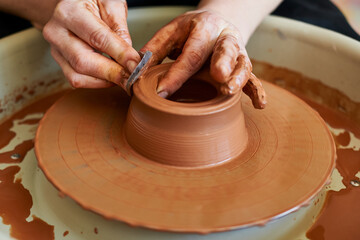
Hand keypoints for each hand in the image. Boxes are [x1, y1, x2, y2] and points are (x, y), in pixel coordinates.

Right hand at [43, 0, 139, 88]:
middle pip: (83, 61)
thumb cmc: (94, 1)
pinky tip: (111, 77)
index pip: (98, 38)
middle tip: (132, 77)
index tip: (136, 65)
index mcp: (70, 12)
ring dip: (104, 81)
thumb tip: (129, 56)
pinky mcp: (59, 61)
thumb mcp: (111, 4)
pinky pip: (76, 79)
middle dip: (112, 73)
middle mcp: (57, 31)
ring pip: (78, 76)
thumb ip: (120, 28)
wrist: (74, 3)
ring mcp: (56, 48)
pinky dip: (96, 82)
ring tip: (124, 77)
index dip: (119, 54)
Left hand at [140, 9, 264, 107]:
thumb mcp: (172, 33)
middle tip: (218, 77)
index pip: (189, 53)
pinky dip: (257, 90)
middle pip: (225, 50)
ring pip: (243, 64)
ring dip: (239, 78)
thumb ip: (155, 50)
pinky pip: (253, 78)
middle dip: (223, 63)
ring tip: (231, 90)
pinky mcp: (243, 65)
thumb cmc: (191, 31)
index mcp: (203, 28)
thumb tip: (136, 72)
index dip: (176, 73)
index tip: (161, 92)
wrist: (218, 23)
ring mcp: (237, 52)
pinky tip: (259, 104)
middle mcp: (224, 38)